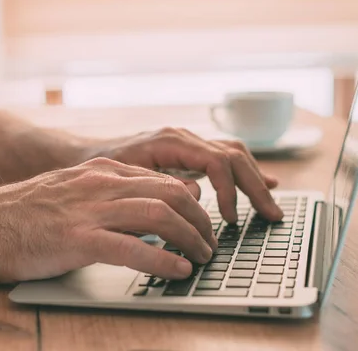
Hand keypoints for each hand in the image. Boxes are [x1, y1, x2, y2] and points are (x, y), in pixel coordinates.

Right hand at [0, 158, 216, 283]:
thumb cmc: (21, 217)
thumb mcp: (70, 193)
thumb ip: (108, 196)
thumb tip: (143, 210)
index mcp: (100, 172)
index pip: (161, 179)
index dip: (190, 201)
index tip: (202, 220)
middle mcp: (99, 184)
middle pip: (169, 193)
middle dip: (200, 218)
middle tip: (210, 241)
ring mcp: (88, 210)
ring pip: (159, 215)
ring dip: (189, 237)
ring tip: (202, 256)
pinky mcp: (77, 239)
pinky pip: (133, 248)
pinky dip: (162, 260)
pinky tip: (177, 270)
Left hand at [86, 128, 283, 222]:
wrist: (86, 155)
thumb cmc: (101, 167)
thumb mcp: (127, 179)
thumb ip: (159, 185)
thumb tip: (196, 194)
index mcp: (171, 141)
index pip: (216, 161)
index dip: (229, 191)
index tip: (230, 220)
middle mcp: (185, 137)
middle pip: (234, 155)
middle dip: (255, 186)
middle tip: (271, 215)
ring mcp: (189, 143)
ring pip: (234, 153)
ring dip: (255, 179)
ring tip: (271, 204)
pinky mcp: (189, 153)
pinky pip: (226, 157)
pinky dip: (245, 173)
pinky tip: (263, 183)